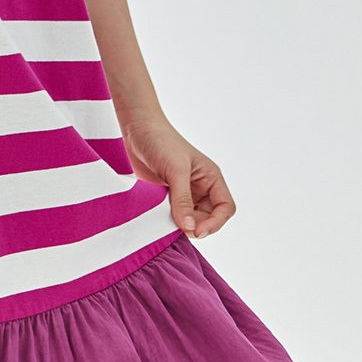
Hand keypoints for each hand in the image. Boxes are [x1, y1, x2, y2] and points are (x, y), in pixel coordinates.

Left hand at [120, 115, 235, 238]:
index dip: (216, 223)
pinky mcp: (167, 197)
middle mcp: (201, 188)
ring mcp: (184, 194)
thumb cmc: (161, 141)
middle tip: (178, 228)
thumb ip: (183, 199)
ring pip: (190, 220)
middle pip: (208, 218)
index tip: (198, 231)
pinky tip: (159, 218)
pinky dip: (168, 221)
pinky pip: (173, 216)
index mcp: (211, 178)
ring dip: (181, 225)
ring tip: (166, 220)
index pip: (225, 207)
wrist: (136, 130)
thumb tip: (189, 227)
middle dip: (196, 226)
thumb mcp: (176, 170)